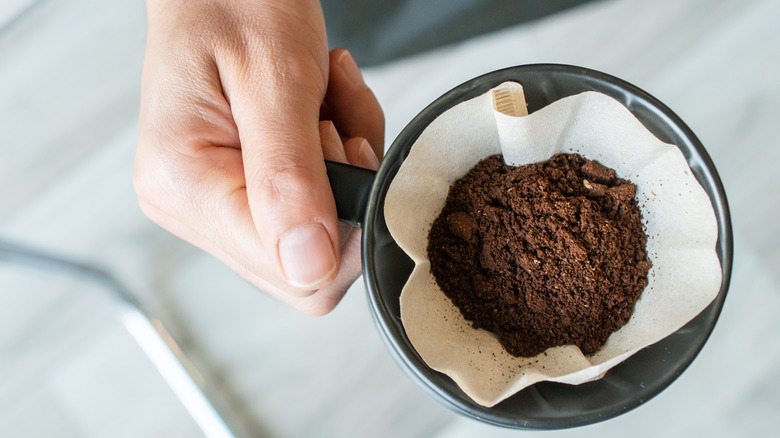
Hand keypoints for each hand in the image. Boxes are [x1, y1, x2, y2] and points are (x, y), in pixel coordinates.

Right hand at [134, 0, 383, 314]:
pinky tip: (321, 108)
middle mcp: (192, 206)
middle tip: (336, 124)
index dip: (343, 224)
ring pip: (319, 232)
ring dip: (345, 167)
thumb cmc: (234, 0)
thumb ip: (289, 177)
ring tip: (324, 101)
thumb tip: (309, 265)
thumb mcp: (274, 79)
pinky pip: (313, 202)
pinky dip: (338, 156)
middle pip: (307, 265)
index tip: (344, 149)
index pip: (290, 271)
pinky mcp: (241, 186)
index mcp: (186, 187)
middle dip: (346, 194)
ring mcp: (216, 200)